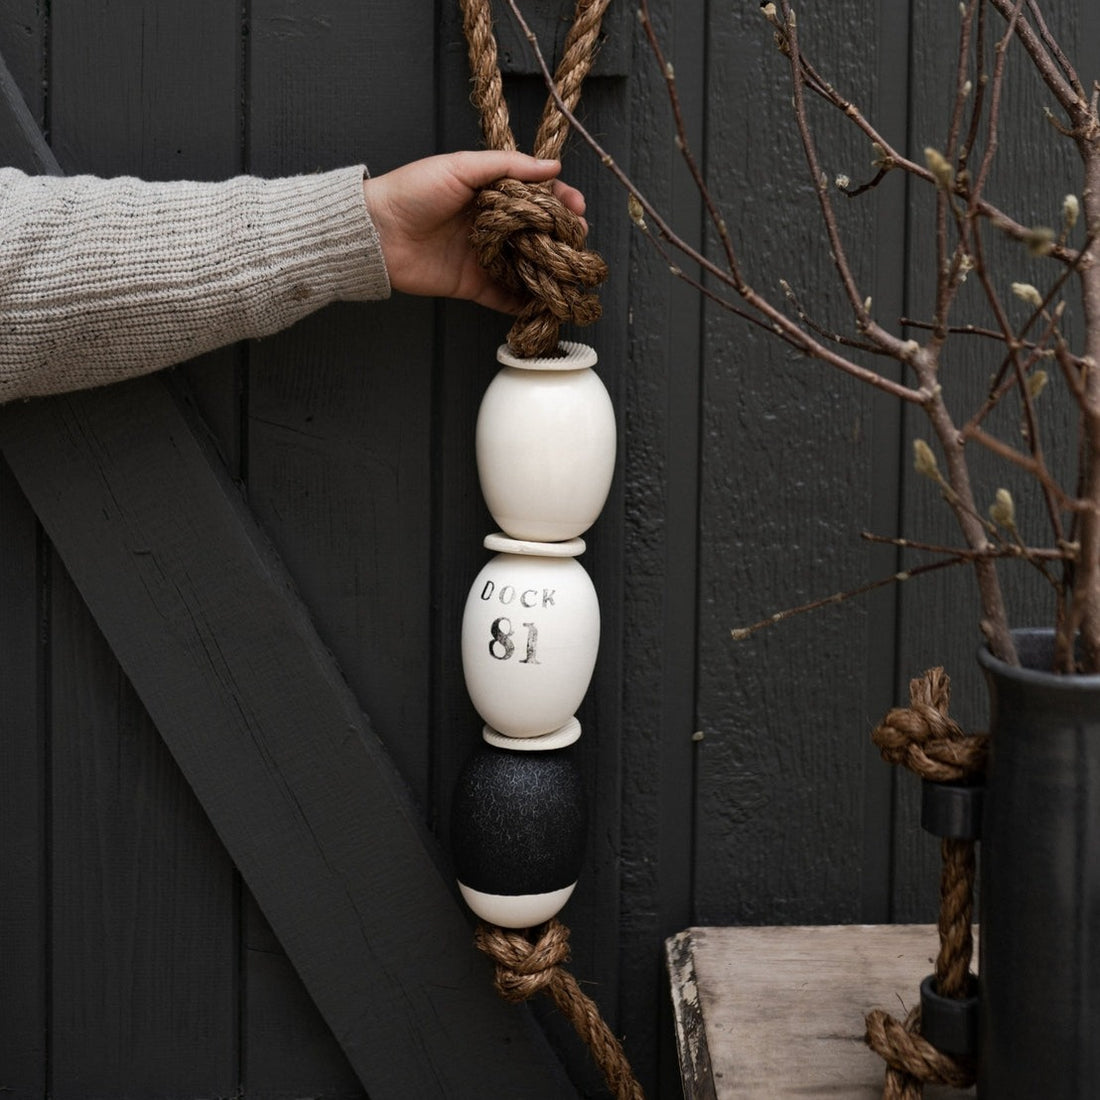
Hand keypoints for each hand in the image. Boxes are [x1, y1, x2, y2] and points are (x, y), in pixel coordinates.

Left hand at [362, 151, 586, 313]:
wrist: (377, 231)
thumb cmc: (413, 191)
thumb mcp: (462, 167)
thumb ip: (507, 166)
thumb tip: (552, 165)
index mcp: (489, 194)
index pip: (534, 197)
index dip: (559, 202)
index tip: (577, 208)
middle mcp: (490, 226)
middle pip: (535, 234)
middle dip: (560, 238)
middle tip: (577, 241)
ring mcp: (483, 257)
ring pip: (524, 266)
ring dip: (548, 270)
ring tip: (569, 272)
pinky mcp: (472, 285)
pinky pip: (504, 297)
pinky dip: (523, 303)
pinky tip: (544, 302)